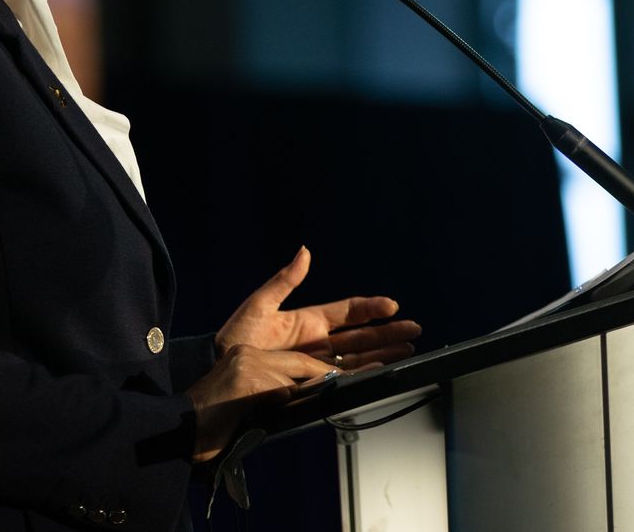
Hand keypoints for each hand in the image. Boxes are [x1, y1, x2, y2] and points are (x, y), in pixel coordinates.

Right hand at [185, 344, 333, 461]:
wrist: (177, 430)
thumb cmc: (209, 424)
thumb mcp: (245, 403)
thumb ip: (270, 394)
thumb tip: (302, 399)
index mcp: (244, 357)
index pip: (289, 360)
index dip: (315, 371)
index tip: (336, 379)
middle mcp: (245, 354)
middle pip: (297, 362)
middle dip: (324, 375)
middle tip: (346, 382)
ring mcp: (245, 364)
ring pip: (291, 378)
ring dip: (306, 395)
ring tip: (318, 403)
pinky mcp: (246, 379)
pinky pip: (280, 391)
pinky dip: (289, 403)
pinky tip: (285, 414)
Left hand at [215, 246, 419, 370]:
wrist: (219, 368)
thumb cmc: (235, 336)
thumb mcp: (259, 304)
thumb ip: (285, 281)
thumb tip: (304, 251)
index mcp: (307, 320)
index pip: (347, 311)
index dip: (370, 308)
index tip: (392, 306)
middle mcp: (317, 340)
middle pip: (361, 335)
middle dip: (387, 333)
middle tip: (414, 330)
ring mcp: (316, 361)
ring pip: (358, 356)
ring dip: (384, 353)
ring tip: (409, 350)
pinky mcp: (311, 381)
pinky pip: (343, 377)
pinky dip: (364, 374)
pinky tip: (383, 370)